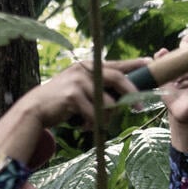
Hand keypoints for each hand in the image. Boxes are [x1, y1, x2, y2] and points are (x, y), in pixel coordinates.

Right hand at [20, 58, 151, 128]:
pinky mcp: (72, 95)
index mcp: (90, 67)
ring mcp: (78, 81)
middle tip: (141, 107)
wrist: (37, 108)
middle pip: (117, 78)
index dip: (134, 64)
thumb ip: (102, 88)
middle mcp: (85, 69)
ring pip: (107, 102)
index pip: (117, 64)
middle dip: (132, 93)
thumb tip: (129, 98)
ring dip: (105, 117)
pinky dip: (92, 123)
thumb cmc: (65, 101)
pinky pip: (94, 114)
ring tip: (95, 123)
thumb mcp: (84, 89)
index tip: (150, 63)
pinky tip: (84, 126)